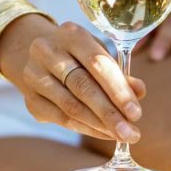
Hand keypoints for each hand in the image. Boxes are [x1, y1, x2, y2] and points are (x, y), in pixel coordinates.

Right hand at [0, 16, 146, 141]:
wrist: (36, 57)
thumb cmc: (78, 57)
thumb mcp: (99, 55)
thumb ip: (119, 74)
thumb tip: (139, 92)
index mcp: (71, 34)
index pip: (97, 63)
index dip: (118, 90)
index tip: (136, 113)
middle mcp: (47, 52)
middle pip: (83, 87)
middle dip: (110, 113)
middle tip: (131, 133)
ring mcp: (34, 76)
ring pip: (70, 106)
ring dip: (99, 125)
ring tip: (121, 136)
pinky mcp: (30, 100)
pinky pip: (61, 119)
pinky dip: (86, 129)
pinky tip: (104, 134)